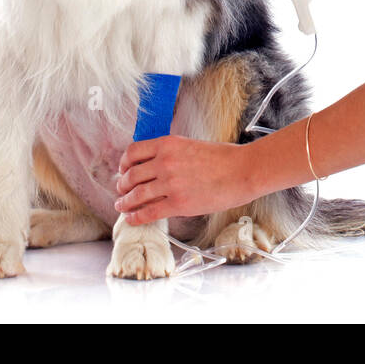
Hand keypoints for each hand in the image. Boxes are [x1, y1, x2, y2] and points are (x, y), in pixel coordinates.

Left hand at [114, 135, 254, 225]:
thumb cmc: (224, 158)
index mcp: (168, 144)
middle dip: (122, 185)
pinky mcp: (178, 203)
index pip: (133, 152)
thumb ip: (172, 154)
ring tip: (122, 206)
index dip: (124, 163)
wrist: (243, 170)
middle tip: (121, 191)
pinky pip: (149, 212)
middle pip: (131, 175)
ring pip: (136, 195)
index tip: (123, 170)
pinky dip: (136, 217)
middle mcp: (165, 162)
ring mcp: (170, 183)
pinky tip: (132, 219)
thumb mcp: (192, 146)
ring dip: (125, 202)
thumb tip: (156, 166)